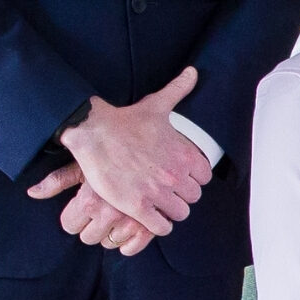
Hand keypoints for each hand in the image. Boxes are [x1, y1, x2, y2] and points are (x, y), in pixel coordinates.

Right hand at [29, 66, 211, 249]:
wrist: (95, 132)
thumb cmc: (126, 120)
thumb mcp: (158, 104)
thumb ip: (179, 89)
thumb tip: (192, 72)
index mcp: (185, 154)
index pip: (204, 179)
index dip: (192, 179)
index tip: (179, 177)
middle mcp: (175, 174)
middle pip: (192, 198)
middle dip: (181, 196)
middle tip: (166, 192)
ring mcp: (157, 191)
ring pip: (179, 214)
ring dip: (170, 212)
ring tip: (158, 205)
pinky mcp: (137, 205)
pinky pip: (160, 227)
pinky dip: (157, 225)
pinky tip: (149, 217)